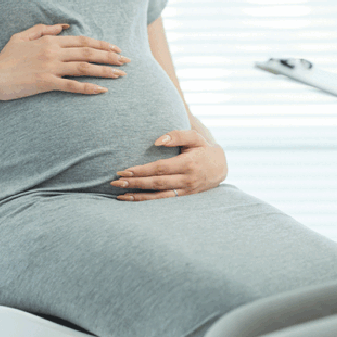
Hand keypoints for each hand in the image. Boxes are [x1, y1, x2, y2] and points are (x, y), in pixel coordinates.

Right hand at [0, 23, 130, 100]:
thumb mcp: (22, 37)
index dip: (102, 44)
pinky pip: (72, 86)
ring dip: (105, 71)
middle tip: (127, 61)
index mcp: (49, 41)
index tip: (116, 49)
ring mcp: (50, 67)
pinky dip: (88, 88)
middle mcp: (52, 52)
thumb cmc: (5, 58)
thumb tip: (63, 26)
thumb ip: (43, 30)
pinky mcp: (45, 82)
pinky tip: (102, 90)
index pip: (82, 41)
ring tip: (121, 75)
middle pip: (88, 52)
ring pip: (84, 67)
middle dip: (110, 56)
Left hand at [111, 130, 227, 199]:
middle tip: (116, 181)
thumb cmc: (203, 149)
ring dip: (138, 196)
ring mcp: (186, 191)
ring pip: (158, 195)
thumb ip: (177, 135)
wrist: (221, 167)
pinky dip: (147, 201)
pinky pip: (163, 201)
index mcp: (188, 164)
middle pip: (156, 182)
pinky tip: (133, 200)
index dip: (141, 170)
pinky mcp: (184, 197)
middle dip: (135, 183)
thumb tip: (157, 140)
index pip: (160, 168)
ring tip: (120, 194)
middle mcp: (187, 180)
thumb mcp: (195, 138)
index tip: (124, 170)